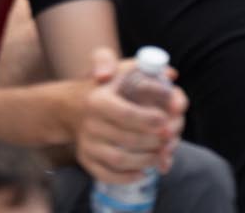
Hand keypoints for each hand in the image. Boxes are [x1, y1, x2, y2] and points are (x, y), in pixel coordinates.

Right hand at [75, 47, 184, 183]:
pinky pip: (107, 174)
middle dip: (152, 142)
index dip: (148, 119)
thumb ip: (142, 68)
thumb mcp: (117, 69)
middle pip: (126, 139)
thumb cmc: (103, 86)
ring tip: (160, 154)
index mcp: (98, 100)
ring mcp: (87, 145)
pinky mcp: (86, 160)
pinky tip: (143, 172)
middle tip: (168, 138)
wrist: (72, 106)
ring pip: (118, 160)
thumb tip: (172, 74)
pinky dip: (127, 177)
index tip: (165, 120)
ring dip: (144, 160)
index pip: (126, 114)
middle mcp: (90, 124)